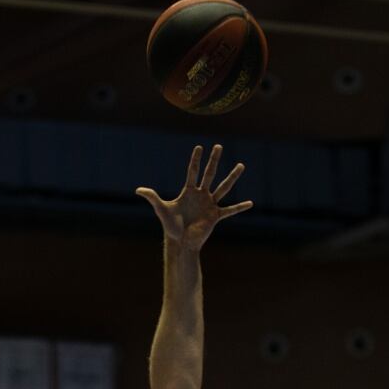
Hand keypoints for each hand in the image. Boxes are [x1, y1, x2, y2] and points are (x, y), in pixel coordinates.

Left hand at [136, 144, 252, 250]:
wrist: (181, 243)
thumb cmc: (171, 227)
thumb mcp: (161, 210)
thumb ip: (152, 197)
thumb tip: (138, 190)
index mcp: (188, 191)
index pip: (192, 172)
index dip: (195, 160)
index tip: (199, 147)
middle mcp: (201, 195)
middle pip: (209, 174)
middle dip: (214, 160)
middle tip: (219, 146)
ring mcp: (209, 204)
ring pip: (223, 187)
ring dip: (232, 177)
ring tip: (241, 165)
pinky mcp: (215, 216)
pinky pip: (230, 211)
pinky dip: (240, 208)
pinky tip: (250, 203)